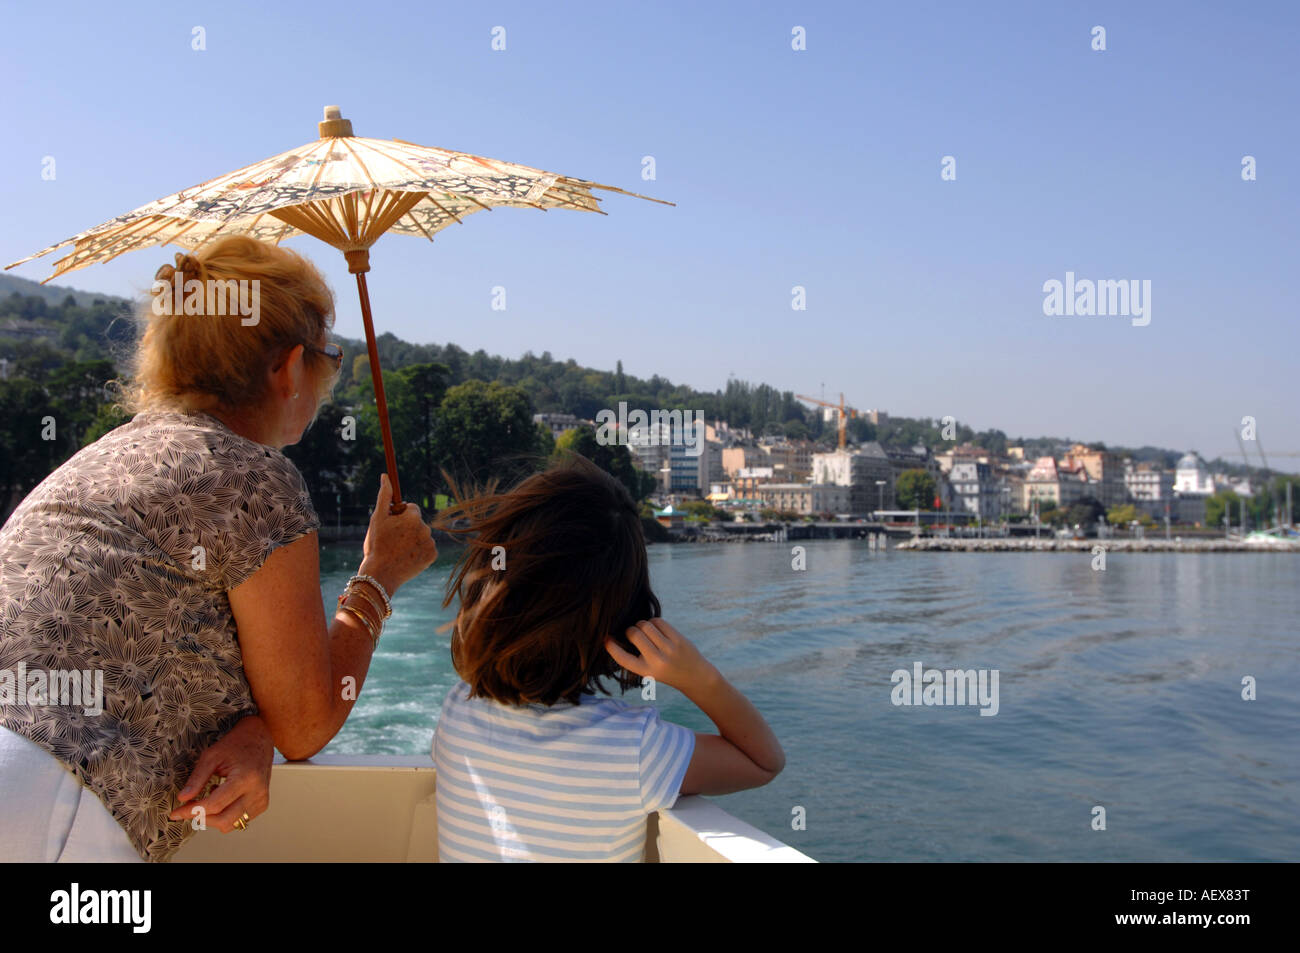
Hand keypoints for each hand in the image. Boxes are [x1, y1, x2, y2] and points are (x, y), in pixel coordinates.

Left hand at [169, 714, 273, 833]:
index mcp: (245, 778)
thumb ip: (197, 778)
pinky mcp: (262, 804)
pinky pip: (240, 820)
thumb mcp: (212, 756)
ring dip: (214, 818)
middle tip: (188, 809)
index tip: (176, 813)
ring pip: (231, 824)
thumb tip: (183, 798)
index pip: (214, 805)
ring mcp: (261, 799)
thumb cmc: (237, 744)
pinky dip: (226, 815)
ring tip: (209, 798)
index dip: (192, 811)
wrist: (260, 738)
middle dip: (201, 818)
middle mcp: (257, 791)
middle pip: (223, 820)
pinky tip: (223, 799)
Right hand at [360, 473, 437, 594]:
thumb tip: (386, 476)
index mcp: (413, 517)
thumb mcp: (377, 518)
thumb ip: (384, 495)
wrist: (381, 574)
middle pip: (416, 521)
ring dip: (412, 539)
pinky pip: (426, 548)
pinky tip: (407, 557)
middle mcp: (426, 528)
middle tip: (392, 540)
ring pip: (421, 535)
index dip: (399, 516)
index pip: (411, 508)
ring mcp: (430, 543)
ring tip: (398, 550)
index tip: (392, 525)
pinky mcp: (432, 556)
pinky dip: (418, 551)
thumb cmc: (376, 545)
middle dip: (406, 527)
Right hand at [606, 618, 717, 694]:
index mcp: (645, 671)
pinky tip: (655, 627)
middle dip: (630, 630)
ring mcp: (669, 649)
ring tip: (645, 629)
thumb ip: (636, 655)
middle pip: (634, 634)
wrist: (694, 676)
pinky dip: (654, 621)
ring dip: (642, 624)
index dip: (611, 647)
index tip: (606, 639)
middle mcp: (656, 661)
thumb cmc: (666, 671)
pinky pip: (659, 622)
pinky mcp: (678, 639)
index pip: (622, 658)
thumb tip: (622, 631)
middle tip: (633, 633)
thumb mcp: (649, 671)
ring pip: (646, 625)